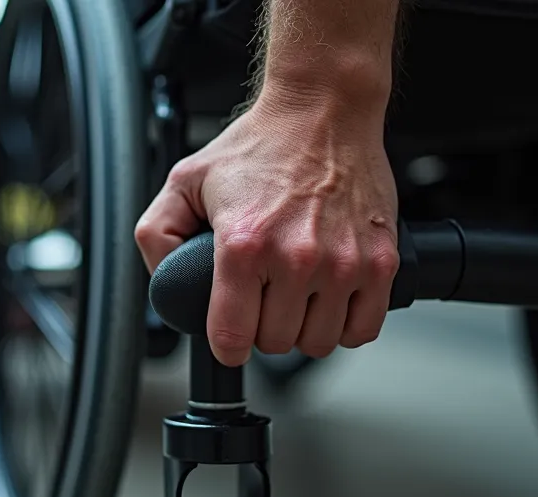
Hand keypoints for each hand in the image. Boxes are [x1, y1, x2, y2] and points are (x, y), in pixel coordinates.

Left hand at [134, 90, 399, 365]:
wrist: (323, 110)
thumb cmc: (259, 145)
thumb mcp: (185, 181)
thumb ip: (158, 235)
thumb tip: (164, 282)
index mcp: (243, 244)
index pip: (231, 336)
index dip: (225, 345)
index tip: (229, 337)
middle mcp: (295, 258)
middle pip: (275, 342)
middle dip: (263, 329)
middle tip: (263, 300)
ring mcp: (342, 262)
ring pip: (318, 342)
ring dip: (304, 329)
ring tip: (295, 298)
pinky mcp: (380, 260)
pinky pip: (363, 329)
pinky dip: (346, 326)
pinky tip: (330, 303)